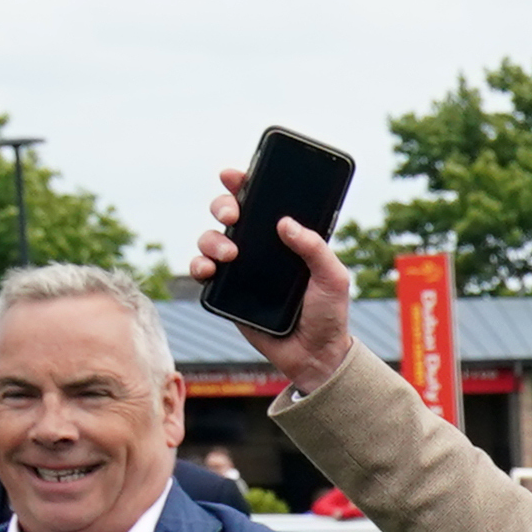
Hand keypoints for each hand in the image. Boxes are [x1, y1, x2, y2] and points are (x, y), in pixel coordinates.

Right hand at [197, 167, 357, 396]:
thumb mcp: (333, 278)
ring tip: (230, 254)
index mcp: (285, 238)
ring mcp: (240, 270)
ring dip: (211, 239)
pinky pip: (202, 273)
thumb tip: (285, 223)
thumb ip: (315, 248)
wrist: (315, 356)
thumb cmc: (329, 314)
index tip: (234, 175)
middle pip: (229, 214)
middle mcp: (259, 249)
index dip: (243, 184)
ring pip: (211, 240)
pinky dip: (198, 266)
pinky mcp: (227, 294)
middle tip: (233, 215)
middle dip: (223, 206)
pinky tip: (208, 270)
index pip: (261, 203)